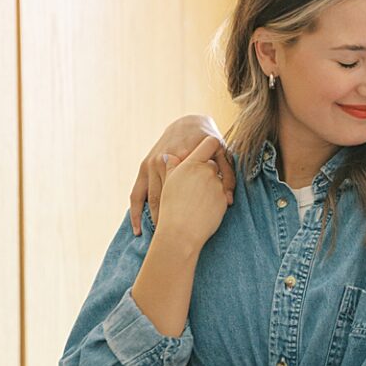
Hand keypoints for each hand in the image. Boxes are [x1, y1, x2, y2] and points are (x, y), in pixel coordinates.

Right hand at [129, 115, 234, 234]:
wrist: (187, 123)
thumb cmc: (208, 142)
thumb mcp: (222, 155)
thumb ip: (228, 176)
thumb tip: (230, 200)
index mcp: (185, 158)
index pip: (187, 190)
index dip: (192, 213)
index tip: (193, 232)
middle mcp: (164, 161)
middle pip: (168, 200)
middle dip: (170, 222)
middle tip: (176, 242)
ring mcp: (151, 165)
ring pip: (152, 200)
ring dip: (156, 221)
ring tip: (161, 240)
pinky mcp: (143, 168)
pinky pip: (135, 195)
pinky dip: (136, 215)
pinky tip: (137, 232)